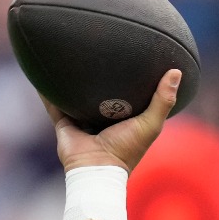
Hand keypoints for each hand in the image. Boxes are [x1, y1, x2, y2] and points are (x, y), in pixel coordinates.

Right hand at [42, 69, 181, 172]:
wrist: (97, 169)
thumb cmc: (127, 148)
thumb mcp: (151, 123)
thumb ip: (163, 100)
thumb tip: (176, 71)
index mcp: (124, 118)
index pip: (129, 94)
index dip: (132, 78)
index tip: (134, 56)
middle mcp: (103, 117)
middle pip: (100, 93)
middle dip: (99, 76)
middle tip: (99, 50)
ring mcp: (83, 120)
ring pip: (75, 96)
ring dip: (71, 82)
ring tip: (68, 56)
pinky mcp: (64, 123)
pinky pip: (53, 104)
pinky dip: (46, 91)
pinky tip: (41, 72)